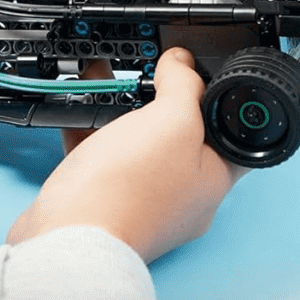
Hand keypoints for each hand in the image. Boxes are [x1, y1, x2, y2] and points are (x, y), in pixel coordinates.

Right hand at [6, 47, 246, 263]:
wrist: (67, 236)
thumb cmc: (126, 192)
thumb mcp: (172, 120)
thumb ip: (184, 85)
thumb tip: (183, 63)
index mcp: (213, 181)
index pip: (232, 131)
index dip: (220, 96)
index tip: (202, 72)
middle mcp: (183, 197)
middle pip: (183, 137)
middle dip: (166, 101)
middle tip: (156, 76)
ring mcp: (144, 202)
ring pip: (140, 145)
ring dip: (126, 112)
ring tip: (113, 83)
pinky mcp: (106, 203)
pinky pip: (105, 157)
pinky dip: (94, 131)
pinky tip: (82, 110)